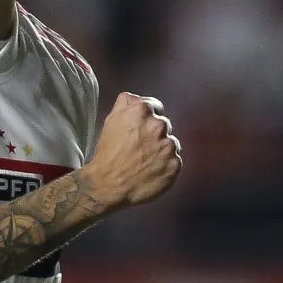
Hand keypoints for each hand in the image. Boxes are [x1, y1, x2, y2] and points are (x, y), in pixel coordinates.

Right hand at [85, 92, 181, 209]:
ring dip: (161, 149)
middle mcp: (159, 125)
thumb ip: (126, 103)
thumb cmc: (108, 152)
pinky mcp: (175, 165)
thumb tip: (136, 98)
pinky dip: (166, 165)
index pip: (155, 106)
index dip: (147, 118)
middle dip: (154, 134)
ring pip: (170, 143)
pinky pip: (174, 161)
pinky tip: (152, 170)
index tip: (141, 128)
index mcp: (143, 111)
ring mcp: (169, 146)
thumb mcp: (111, 120)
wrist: (108, 184)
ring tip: (145, 160)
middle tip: (140, 147)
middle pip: (163, 125)